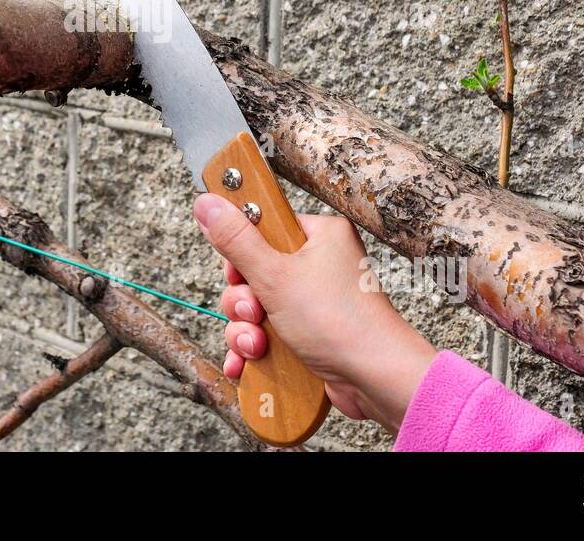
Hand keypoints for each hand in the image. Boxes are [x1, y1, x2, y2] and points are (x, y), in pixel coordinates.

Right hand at [194, 193, 436, 433]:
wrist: (376, 380)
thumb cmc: (342, 323)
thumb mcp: (276, 275)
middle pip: (253, 273)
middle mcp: (319, 265)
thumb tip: (208, 202)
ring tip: (258, 346)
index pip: (264, 230)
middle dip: (243, 303)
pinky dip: (254, 350)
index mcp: (319, 236)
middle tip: (253, 313)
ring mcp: (314, 302)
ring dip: (246, 331)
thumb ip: (236, 240)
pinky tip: (246, 363)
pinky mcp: (309, 334)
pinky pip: (267, 334)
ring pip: (256, 309)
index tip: (236, 272)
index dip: (242, 254)